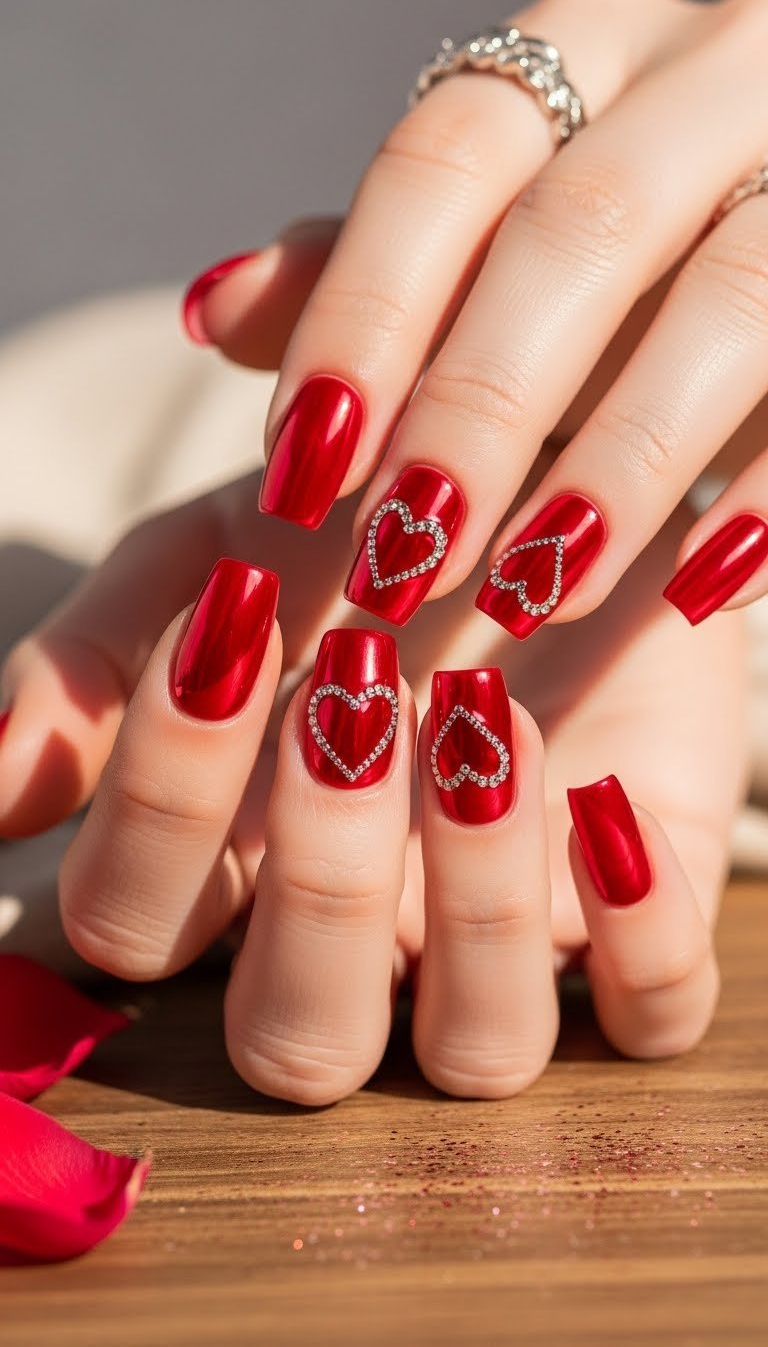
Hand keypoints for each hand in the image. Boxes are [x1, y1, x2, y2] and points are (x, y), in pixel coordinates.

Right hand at [0, 476, 744, 1102]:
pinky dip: (643, 929)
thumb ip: (94, 658)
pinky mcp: (638, 918)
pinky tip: (607, 794)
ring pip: (477, 1049)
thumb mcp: (208, 550)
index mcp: (231, 858)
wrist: (534, 468)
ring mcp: (504, 940)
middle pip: (297, 1042)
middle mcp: (358, 930)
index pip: (139, 926)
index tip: (223, 630)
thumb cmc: (351, 524)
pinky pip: (652, 1013)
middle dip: (320, 876)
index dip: (162, 799)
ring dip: (479, 897)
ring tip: (488, 719)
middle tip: (354, 688)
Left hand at [185, 0, 767, 631]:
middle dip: (478, 408)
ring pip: (728, 301)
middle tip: (401, 559)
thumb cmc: (619, 250)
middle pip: (580, 230)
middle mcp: (704, 77)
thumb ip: (369, 271)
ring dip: (619, 464)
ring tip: (535, 589)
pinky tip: (704, 589)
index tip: (299, 472)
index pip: (446, 160)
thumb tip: (217, 307)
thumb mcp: (490, 247)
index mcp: (582, 51)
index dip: (365, 317)